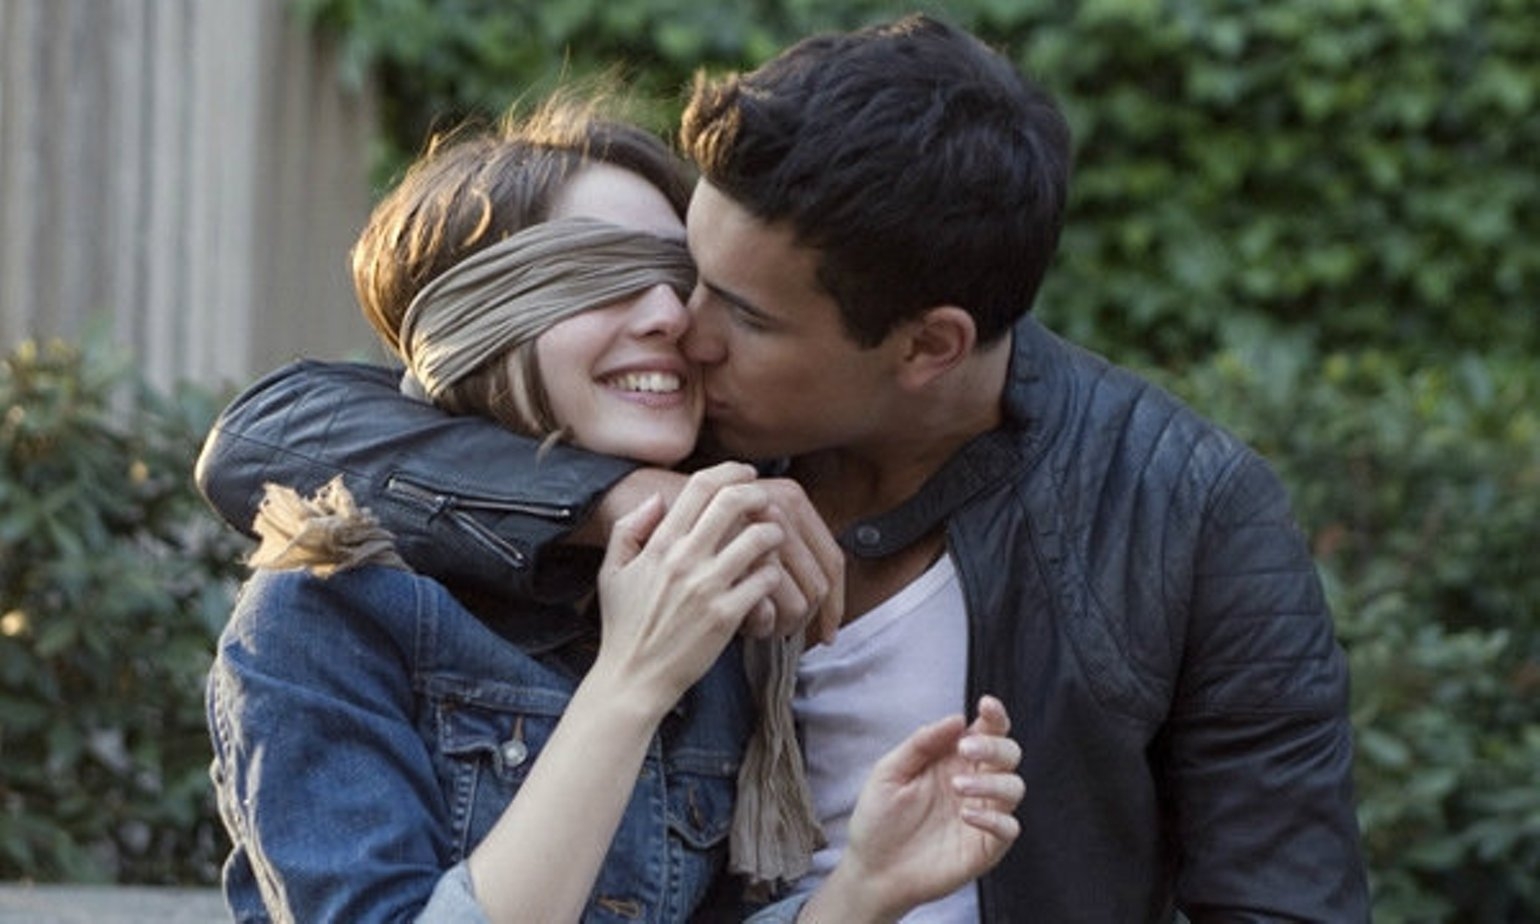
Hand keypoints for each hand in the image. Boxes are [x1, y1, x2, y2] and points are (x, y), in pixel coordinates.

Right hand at [584, 468, 844, 646]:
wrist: (632, 678)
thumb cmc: (624, 626)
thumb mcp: (612, 571)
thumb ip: (628, 529)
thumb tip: (657, 498)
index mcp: (659, 545)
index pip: (699, 487)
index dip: (729, 472)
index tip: (744, 473)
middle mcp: (684, 560)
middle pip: (733, 502)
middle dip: (757, 492)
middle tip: (768, 498)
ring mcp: (707, 587)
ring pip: (758, 538)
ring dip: (773, 532)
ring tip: (774, 539)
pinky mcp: (725, 616)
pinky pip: (764, 580)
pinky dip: (772, 575)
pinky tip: (768, 579)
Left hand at [802, 696, 1022, 922]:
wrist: (872, 869)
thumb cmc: (879, 819)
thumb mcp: (889, 772)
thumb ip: (922, 743)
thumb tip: (957, 719)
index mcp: (953, 760)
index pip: (987, 731)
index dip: (994, 715)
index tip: (986, 706)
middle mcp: (974, 783)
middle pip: (1008, 754)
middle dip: (994, 745)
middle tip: (966, 749)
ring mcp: (983, 815)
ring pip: (1015, 787)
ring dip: (992, 780)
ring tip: (957, 787)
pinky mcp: (986, 847)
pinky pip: (1009, 828)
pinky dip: (994, 818)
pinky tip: (966, 815)